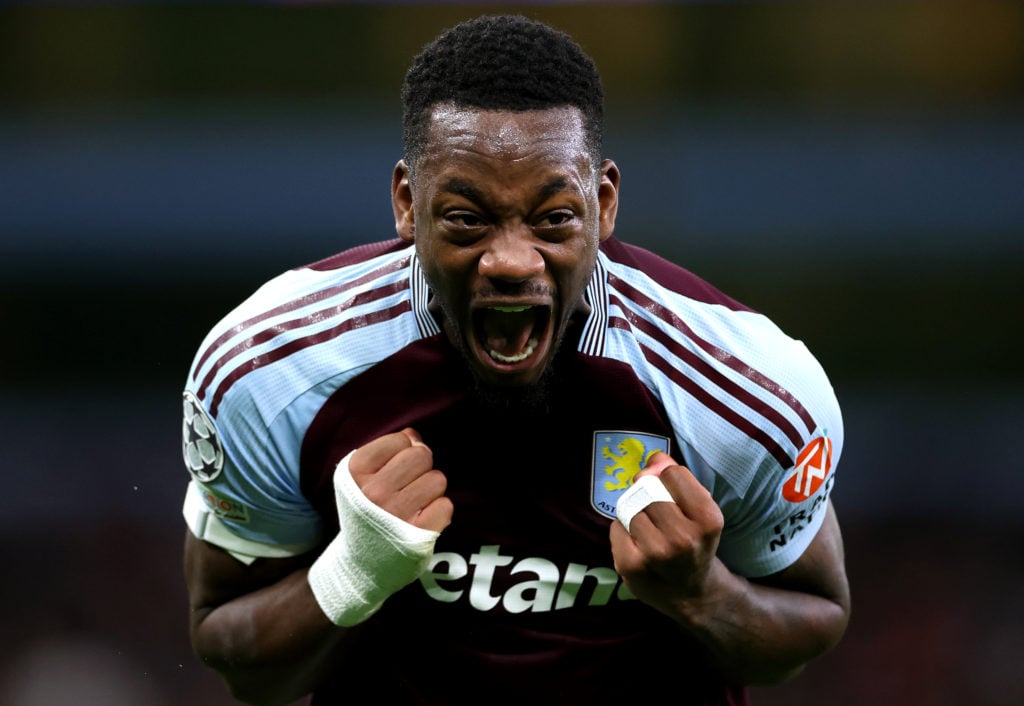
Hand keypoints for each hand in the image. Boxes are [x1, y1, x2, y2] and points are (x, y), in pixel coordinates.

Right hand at [349, 428, 452, 532]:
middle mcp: (373, 491)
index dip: (403, 451)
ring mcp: (395, 514)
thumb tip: (413, 435)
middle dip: (420, 468)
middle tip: (407, 486)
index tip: (394, 470)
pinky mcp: (416, 535)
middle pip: (422, 455)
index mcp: (355, 470)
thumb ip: (386, 449)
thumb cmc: (367, 510)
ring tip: (413, 503)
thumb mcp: (362, 476)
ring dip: (430, 490)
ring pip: (437, 479)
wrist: (362, 562)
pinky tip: (422, 519)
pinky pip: (445, 505)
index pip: (401, 439)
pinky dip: (438, 511)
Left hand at [609, 451, 724, 618]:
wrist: (693, 594)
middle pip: (648, 489)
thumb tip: (654, 459)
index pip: (673, 473)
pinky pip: (616, 526)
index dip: (667, 476)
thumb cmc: (696, 543)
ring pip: (630, 507)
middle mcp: (683, 538)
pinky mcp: (630, 565)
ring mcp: (654, 554)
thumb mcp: (701, 511)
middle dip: (648, 492)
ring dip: (635, 512)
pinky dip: (623, 529)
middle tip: (656, 509)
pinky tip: (638, 544)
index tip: (670, 488)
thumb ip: (679, 479)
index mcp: (707, 520)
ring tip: (650, 529)